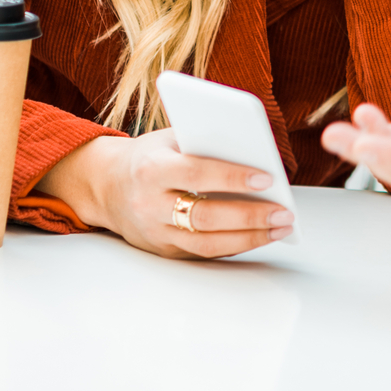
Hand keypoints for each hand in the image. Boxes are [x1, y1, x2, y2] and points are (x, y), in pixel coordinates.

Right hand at [34, 129, 294, 259]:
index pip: (196, 173)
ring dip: (249, 238)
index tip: (268, 179)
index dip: (232, 178)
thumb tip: (255, 149)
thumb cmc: (149, 156)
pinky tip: (260, 236)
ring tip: (281, 227)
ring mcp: (155, 233)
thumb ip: (205, 141)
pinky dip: (235, 246)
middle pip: (204, 216)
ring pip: (206, 243)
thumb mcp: (169, 138)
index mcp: (151, 169)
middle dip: (249, 216)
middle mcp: (150, 204)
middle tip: (284, 212)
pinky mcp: (163, 250)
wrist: (106, 186)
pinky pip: (204, 253)